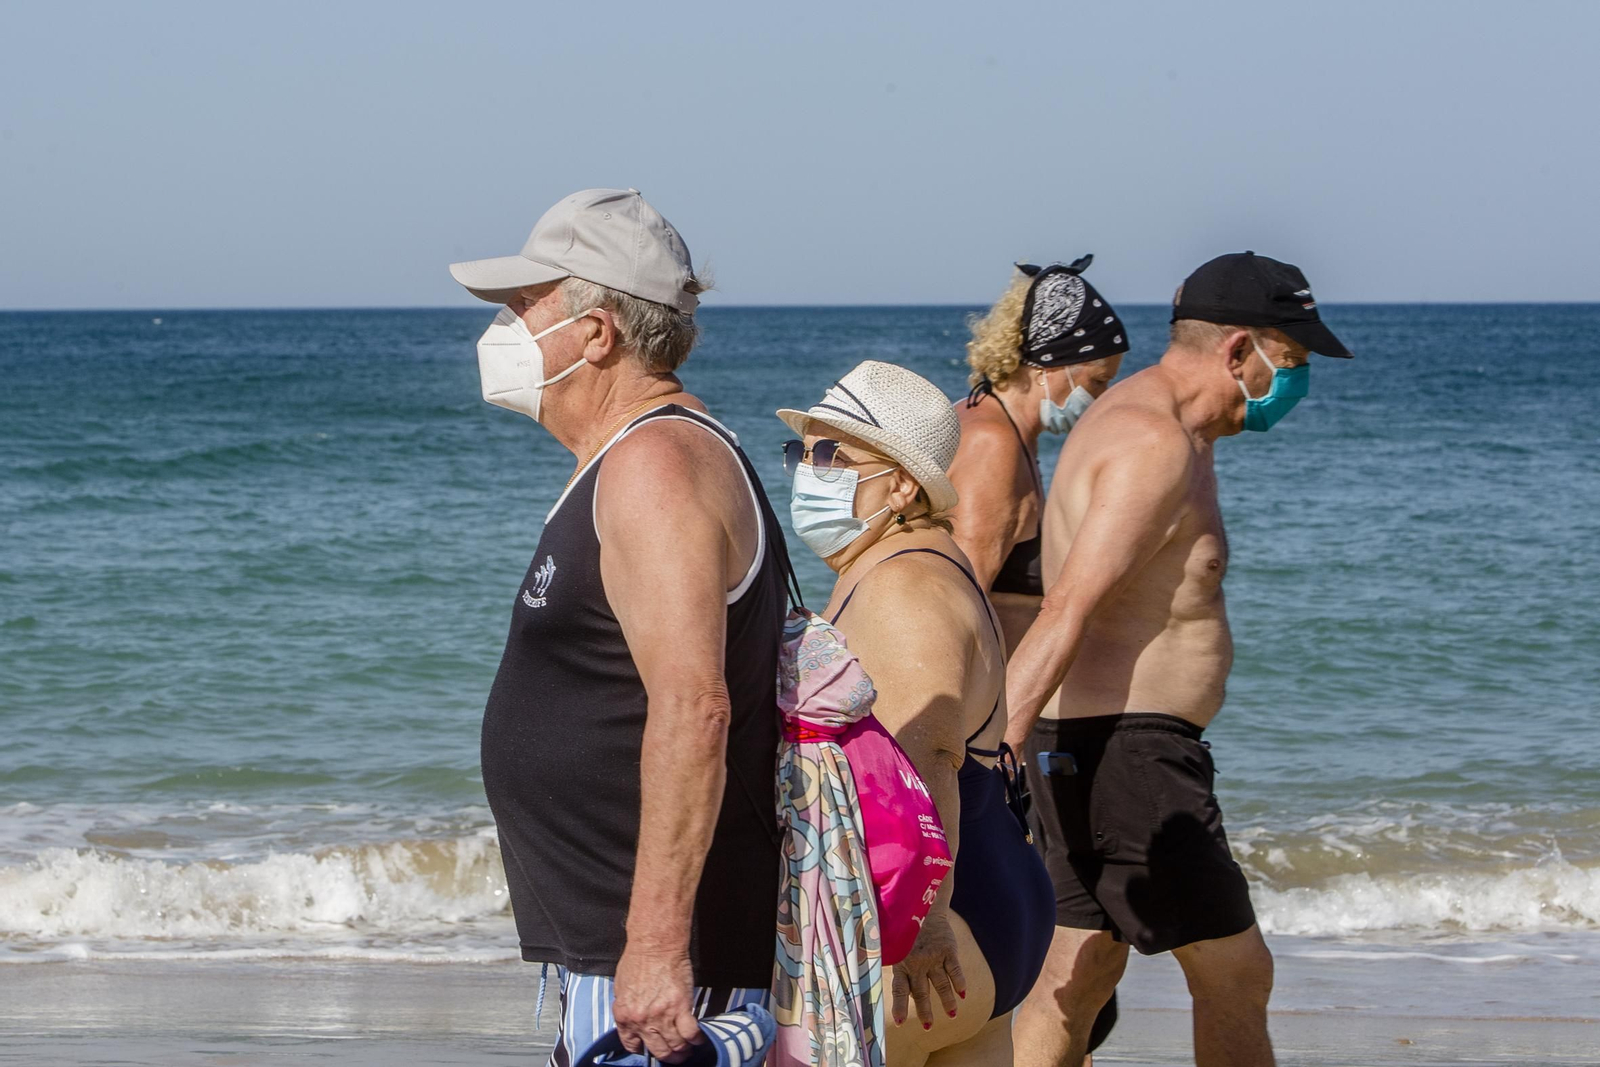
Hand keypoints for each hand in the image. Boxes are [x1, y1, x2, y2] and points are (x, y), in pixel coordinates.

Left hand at [613, 942, 703, 1062]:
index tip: (650, 1048)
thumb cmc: (637, 960)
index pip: (633, 1045)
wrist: (655, 945)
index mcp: (625, 1016)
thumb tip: (634, 1020)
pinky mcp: (681, 1007)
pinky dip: (696, 1040)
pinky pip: (690, 1033)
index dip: (643, 1049)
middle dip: (668, 1057)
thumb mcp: (621, 988)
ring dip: (683, 1051)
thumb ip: (627, 1008)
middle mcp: (643, 1021)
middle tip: (675, 1055)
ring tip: (688, 1050)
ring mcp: (663, 1016)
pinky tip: (698, 1039)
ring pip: (675, 1046)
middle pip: (658, 1050)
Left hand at [891, 912, 966, 1029]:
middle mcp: (917, 963)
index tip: (900, 1022)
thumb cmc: (906, 929)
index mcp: (901, 963)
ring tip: (951, 1014)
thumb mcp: (894, 945)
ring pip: (941, 984)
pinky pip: (955, 970)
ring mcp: (933, 957)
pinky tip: (962, 994)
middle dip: (925, 1011)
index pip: (899, 989)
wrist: (924, 905)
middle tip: (928, 1026)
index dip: (900, 1006)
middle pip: (921, 992)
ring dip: (947, 1001)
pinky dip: (959, 983)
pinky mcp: (948, 950)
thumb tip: (890, 983)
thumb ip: (895, 964)